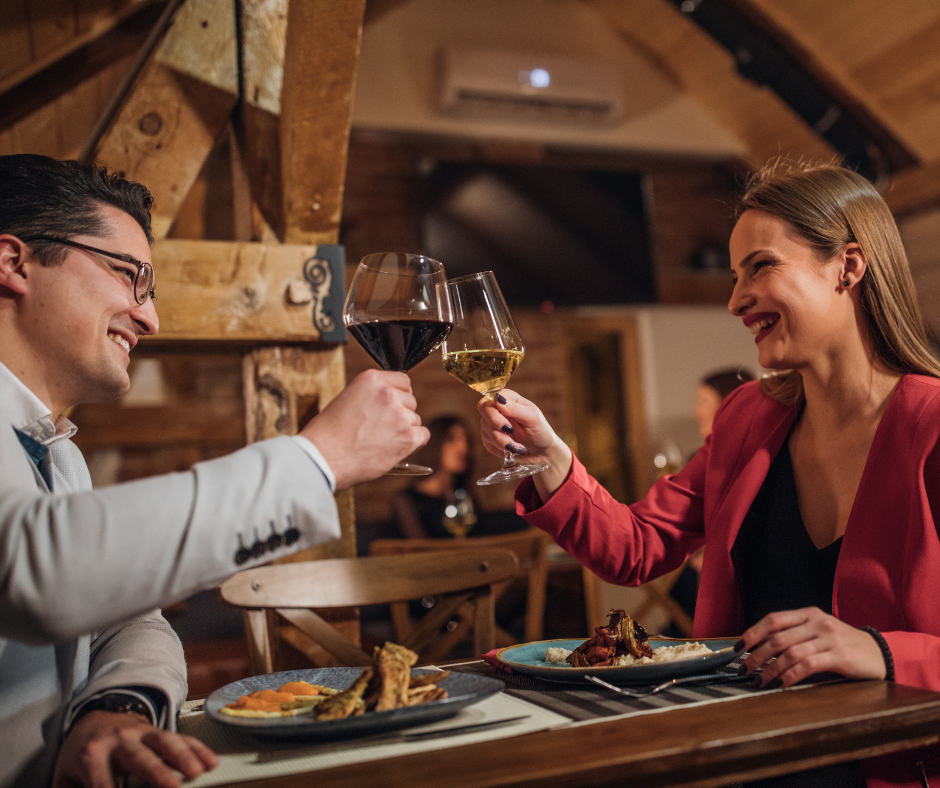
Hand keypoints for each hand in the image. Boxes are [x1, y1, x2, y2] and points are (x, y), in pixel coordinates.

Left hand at [53, 710, 216, 787]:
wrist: (94, 719)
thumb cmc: (81, 756)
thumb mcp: (66, 777)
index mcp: (91, 756)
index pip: (103, 785)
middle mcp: (118, 741)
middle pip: (139, 759)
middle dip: (157, 773)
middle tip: (173, 787)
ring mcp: (141, 733)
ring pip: (164, 743)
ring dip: (183, 757)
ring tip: (198, 772)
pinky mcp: (158, 731)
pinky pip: (180, 738)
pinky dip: (197, 748)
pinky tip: (210, 761)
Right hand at [301, 369, 428, 489]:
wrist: (324, 457)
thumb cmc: (329, 433)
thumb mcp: (348, 398)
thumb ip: (371, 395)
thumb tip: (392, 400)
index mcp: (372, 379)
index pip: (403, 380)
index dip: (398, 395)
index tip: (391, 406)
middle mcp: (388, 393)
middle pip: (411, 400)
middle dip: (400, 413)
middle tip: (381, 428)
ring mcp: (399, 415)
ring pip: (415, 419)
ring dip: (404, 429)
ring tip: (381, 441)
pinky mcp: (408, 437)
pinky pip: (423, 435)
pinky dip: (414, 443)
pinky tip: (396, 447)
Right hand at [478, 389, 571, 499]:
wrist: (542, 452)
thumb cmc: (540, 431)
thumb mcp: (533, 418)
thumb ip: (515, 408)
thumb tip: (497, 399)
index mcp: (508, 398)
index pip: (489, 400)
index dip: (494, 414)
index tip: (508, 427)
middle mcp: (497, 409)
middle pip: (484, 413)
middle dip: (497, 429)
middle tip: (512, 436)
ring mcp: (491, 424)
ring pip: (486, 431)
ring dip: (503, 442)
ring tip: (519, 447)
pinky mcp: (489, 439)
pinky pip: (488, 444)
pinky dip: (501, 449)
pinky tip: (513, 450)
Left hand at [737, 607, 886, 687]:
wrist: (880, 653)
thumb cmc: (843, 644)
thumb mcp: (819, 631)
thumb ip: (795, 634)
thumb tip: (760, 647)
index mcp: (808, 613)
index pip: (773, 619)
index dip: (752, 632)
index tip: (738, 647)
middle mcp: (817, 622)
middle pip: (777, 638)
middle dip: (756, 655)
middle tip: (744, 669)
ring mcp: (828, 638)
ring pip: (789, 653)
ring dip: (770, 669)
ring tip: (759, 680)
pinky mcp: (839, 656)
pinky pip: (807, 665)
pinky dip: (790, 676)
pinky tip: (781, 684)